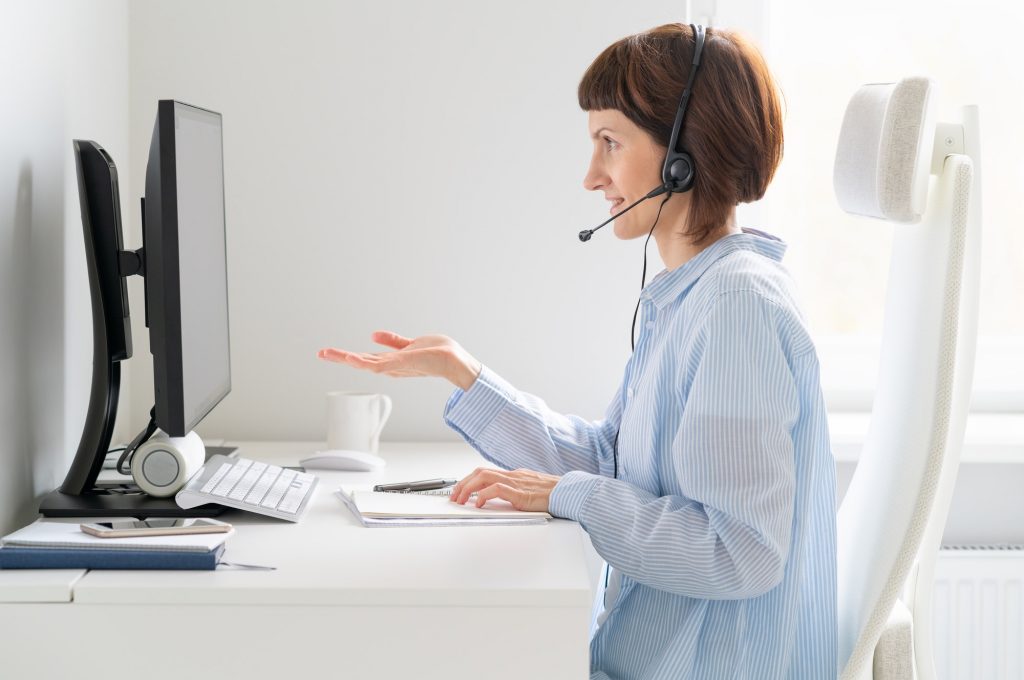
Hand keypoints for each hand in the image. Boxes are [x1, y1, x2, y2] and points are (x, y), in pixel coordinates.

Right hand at [318, 331, 481, 389]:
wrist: (454, 361)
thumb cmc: (438, 354)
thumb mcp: (410, 344)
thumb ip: (393, 341)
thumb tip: (373, 334)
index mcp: (391, 362)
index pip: (365, 359)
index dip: (346, 356)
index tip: (327, 352)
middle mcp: (391, 366)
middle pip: (361, 362)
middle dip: (340, 358)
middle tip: (320, 353)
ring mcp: (396, 366)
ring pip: (365, 364)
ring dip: (346, 359)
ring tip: (328, 354)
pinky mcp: (403, 364)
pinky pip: (380, 365)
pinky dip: (365, 362)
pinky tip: (352, 358)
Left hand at [449, 467, 559, 512]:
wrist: (570, 492)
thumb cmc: (554, 494)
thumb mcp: (530, 491)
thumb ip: (516, 493)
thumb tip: (501, 501)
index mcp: (514, 475)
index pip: (486, 472)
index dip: (469, 480)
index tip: (459, 490)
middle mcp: (513, 475)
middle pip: (480, 472)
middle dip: (463, 484)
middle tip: (454, 496)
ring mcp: (516, 482)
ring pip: (484, 477)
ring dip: (467, 488)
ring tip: (460, 500)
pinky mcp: (520, 492)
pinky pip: (497, 489)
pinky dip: (484, 495)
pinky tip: (479, 504)